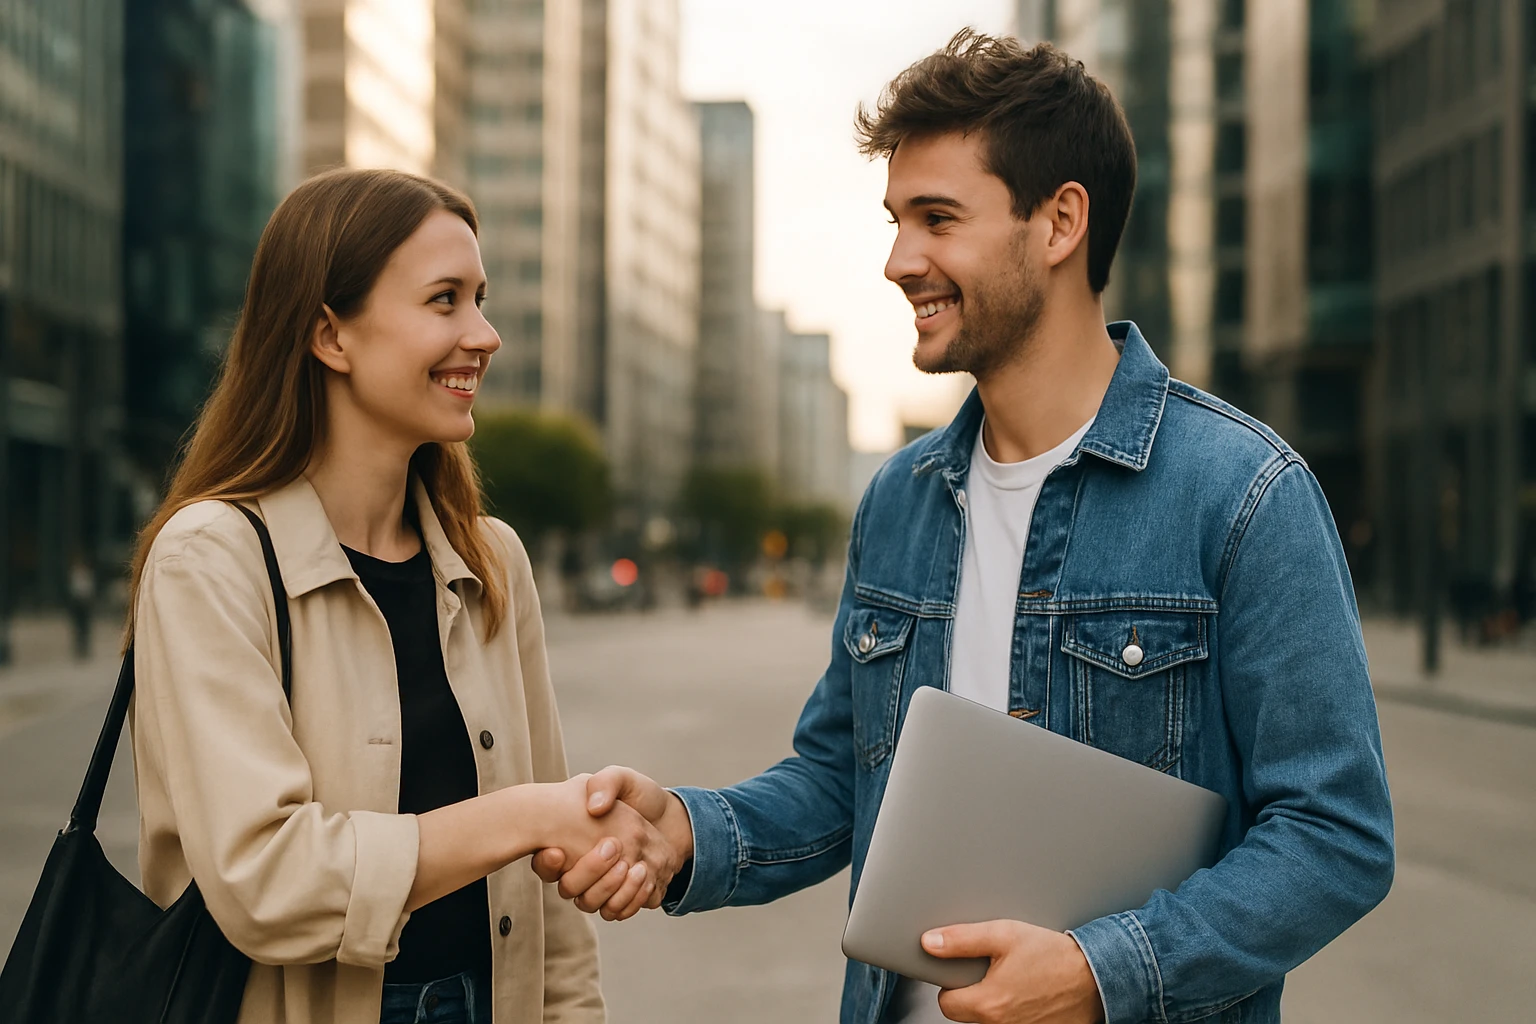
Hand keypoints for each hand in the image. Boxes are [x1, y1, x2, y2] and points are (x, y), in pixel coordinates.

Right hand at [532, 766, 693, 920]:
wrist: (672, 819)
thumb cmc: (641, 797)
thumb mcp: (623, 780)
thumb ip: (606, 783)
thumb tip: (593, 808)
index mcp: (572, 841)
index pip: (545, 863)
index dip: (546, 863)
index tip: (559, 851)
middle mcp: (581, 869)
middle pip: (569, 888)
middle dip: (588, 871)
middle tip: (613, 846)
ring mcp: (601, 887)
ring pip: (591, 904)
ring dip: (611, 887)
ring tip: (636, 866)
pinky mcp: (624, 898)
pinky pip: (617, 911)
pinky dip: (631, 899)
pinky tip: (647, 877)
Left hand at [922, 920, 1103, 1023]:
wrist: (1096, 975)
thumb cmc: (1054, 956)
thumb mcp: (1003, 934)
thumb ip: (962, 939)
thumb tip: (930, 943)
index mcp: (988, 1003)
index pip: (946, 1003)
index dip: (952, 983)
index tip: (966, 970)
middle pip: (967, 1013)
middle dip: (974, 992)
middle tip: (994, 970)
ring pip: (990, 1019)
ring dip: (996, 1002)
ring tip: (1015, 979)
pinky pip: (1012, 1023)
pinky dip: (1016, 1010)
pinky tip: (1028, 992)